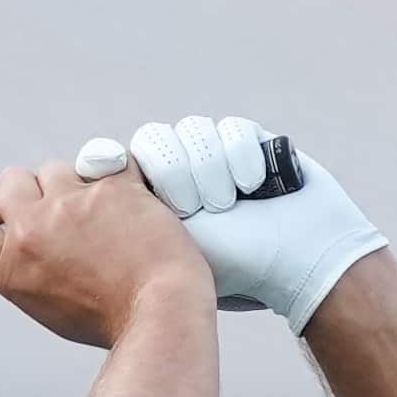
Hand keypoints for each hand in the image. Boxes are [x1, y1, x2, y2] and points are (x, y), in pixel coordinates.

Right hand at [0, 153, 212, 352]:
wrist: (161, 311)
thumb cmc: (112, 317)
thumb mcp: (46, 303)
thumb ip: (23, 265)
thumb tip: (14, 236)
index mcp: (8, 264)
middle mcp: (32, 228)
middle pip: (11, 179)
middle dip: (35, 192)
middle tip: (67, 220)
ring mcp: (71, 202)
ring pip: (58, 168)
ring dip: (77, 184)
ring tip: (106, 218)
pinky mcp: (111, 184)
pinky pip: (108, 161)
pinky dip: (120, 179)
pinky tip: (133, 208)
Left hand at [117, 113, 388, 325]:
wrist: (301, 262)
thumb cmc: (235, 269)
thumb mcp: (171, 251)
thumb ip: (132, 219)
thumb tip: (95, 181)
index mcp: (156, 202)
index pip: (129, 160)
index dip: (134, 166)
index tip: (143, 189)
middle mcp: (183, 175)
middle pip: (156, 139)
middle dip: (176, 173)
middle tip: (194, 208)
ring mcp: (216, 158)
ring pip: (193, 131)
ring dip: (209, 167)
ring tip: (227, 203)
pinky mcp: (251, 143)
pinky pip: (229, 127)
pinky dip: (241, 154)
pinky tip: (255, 185)